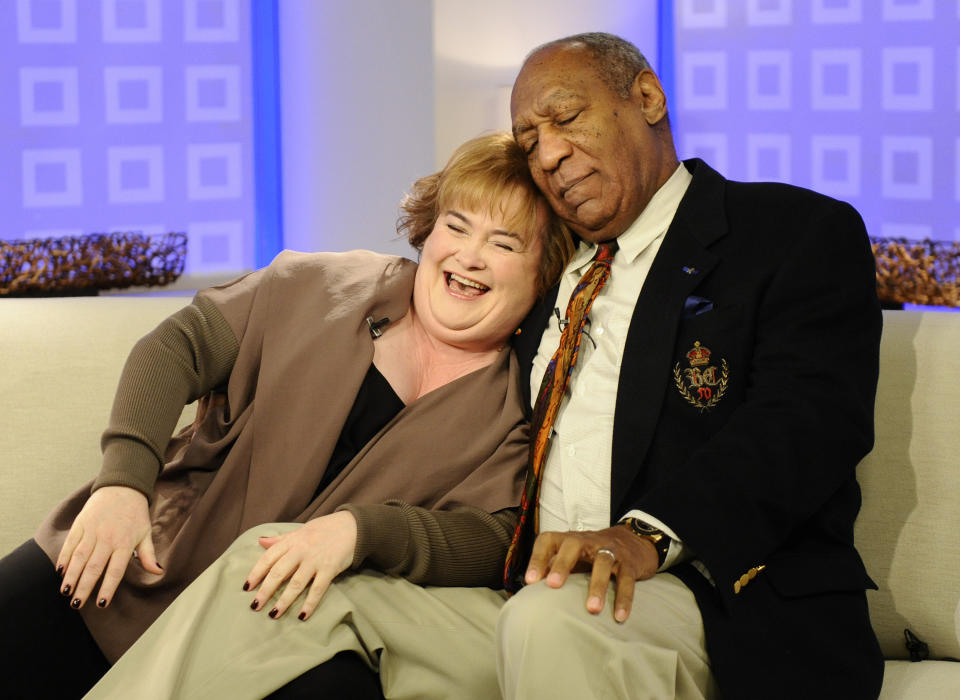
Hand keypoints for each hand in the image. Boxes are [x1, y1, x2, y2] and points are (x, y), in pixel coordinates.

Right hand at [56, 485, 161, 608]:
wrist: (122, 487)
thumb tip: (158, 572)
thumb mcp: (146, 532)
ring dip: (71, 576)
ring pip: (80, 557)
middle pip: (94, 567)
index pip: (115, 570)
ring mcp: (93, 530)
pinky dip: (64, 557)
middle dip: (84, 587)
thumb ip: (148, 555)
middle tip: (76, 605)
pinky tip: (60, 571)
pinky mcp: (81, 523)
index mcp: (125, 543)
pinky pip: (71, 543)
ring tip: (65, 592)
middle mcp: (108, 538)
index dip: (108, 588)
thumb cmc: (136, 513)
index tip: (101, 604)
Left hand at [244, 511, 356, 620]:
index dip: (256, 572)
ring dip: (284, 600)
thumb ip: (281, 539)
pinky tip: (302, 616)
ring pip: (296, 583)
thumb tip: (260, 541)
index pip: (269, 557)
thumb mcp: (301, 530)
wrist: (353, 525)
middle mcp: (301, 550)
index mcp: (292, 541)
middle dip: (265, 590)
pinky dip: (309, 603)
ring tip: (273, 614)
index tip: (247, 587)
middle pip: (279, 572)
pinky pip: (317, 589)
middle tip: (255, 606)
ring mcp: (315, 560)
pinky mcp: (330, 569)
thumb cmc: (325, 529)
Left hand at [524, 525, 658, 621]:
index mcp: (569, 540)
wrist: (633, 541)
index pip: (549, 540)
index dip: (537, 558)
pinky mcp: (629, 564)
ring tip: (591, 610)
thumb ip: (552, 568)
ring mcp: (610, 550)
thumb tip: (529, 590)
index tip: (531, 581)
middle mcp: (588, 541)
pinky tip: (619, 617)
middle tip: (552, 585)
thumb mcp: (572, 557)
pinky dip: (623, 599)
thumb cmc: (592, 554)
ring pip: (603, 562)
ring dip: (596, 586)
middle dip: (562, 564)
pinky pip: (626, 580)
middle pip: (573, 545)